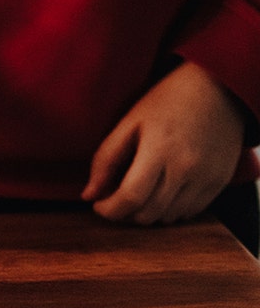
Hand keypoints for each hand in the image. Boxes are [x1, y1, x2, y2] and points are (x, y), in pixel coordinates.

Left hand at [82, 61, 246, 224]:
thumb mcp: (129, 123)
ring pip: (168, 218)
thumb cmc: (168, 101)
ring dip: (147, 214)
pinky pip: (190, 213)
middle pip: (148, 213)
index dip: (109, 210)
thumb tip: (88, 195)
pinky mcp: (220, 182)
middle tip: (115, 199)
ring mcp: (206, 178)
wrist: (218, 89)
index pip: (130, 198)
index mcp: (159, 150)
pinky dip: (170, 211)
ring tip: (138, 195)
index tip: (98, 205)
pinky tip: (161, 193)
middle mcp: (186, 168)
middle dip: (124, 213)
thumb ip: (106, 159)